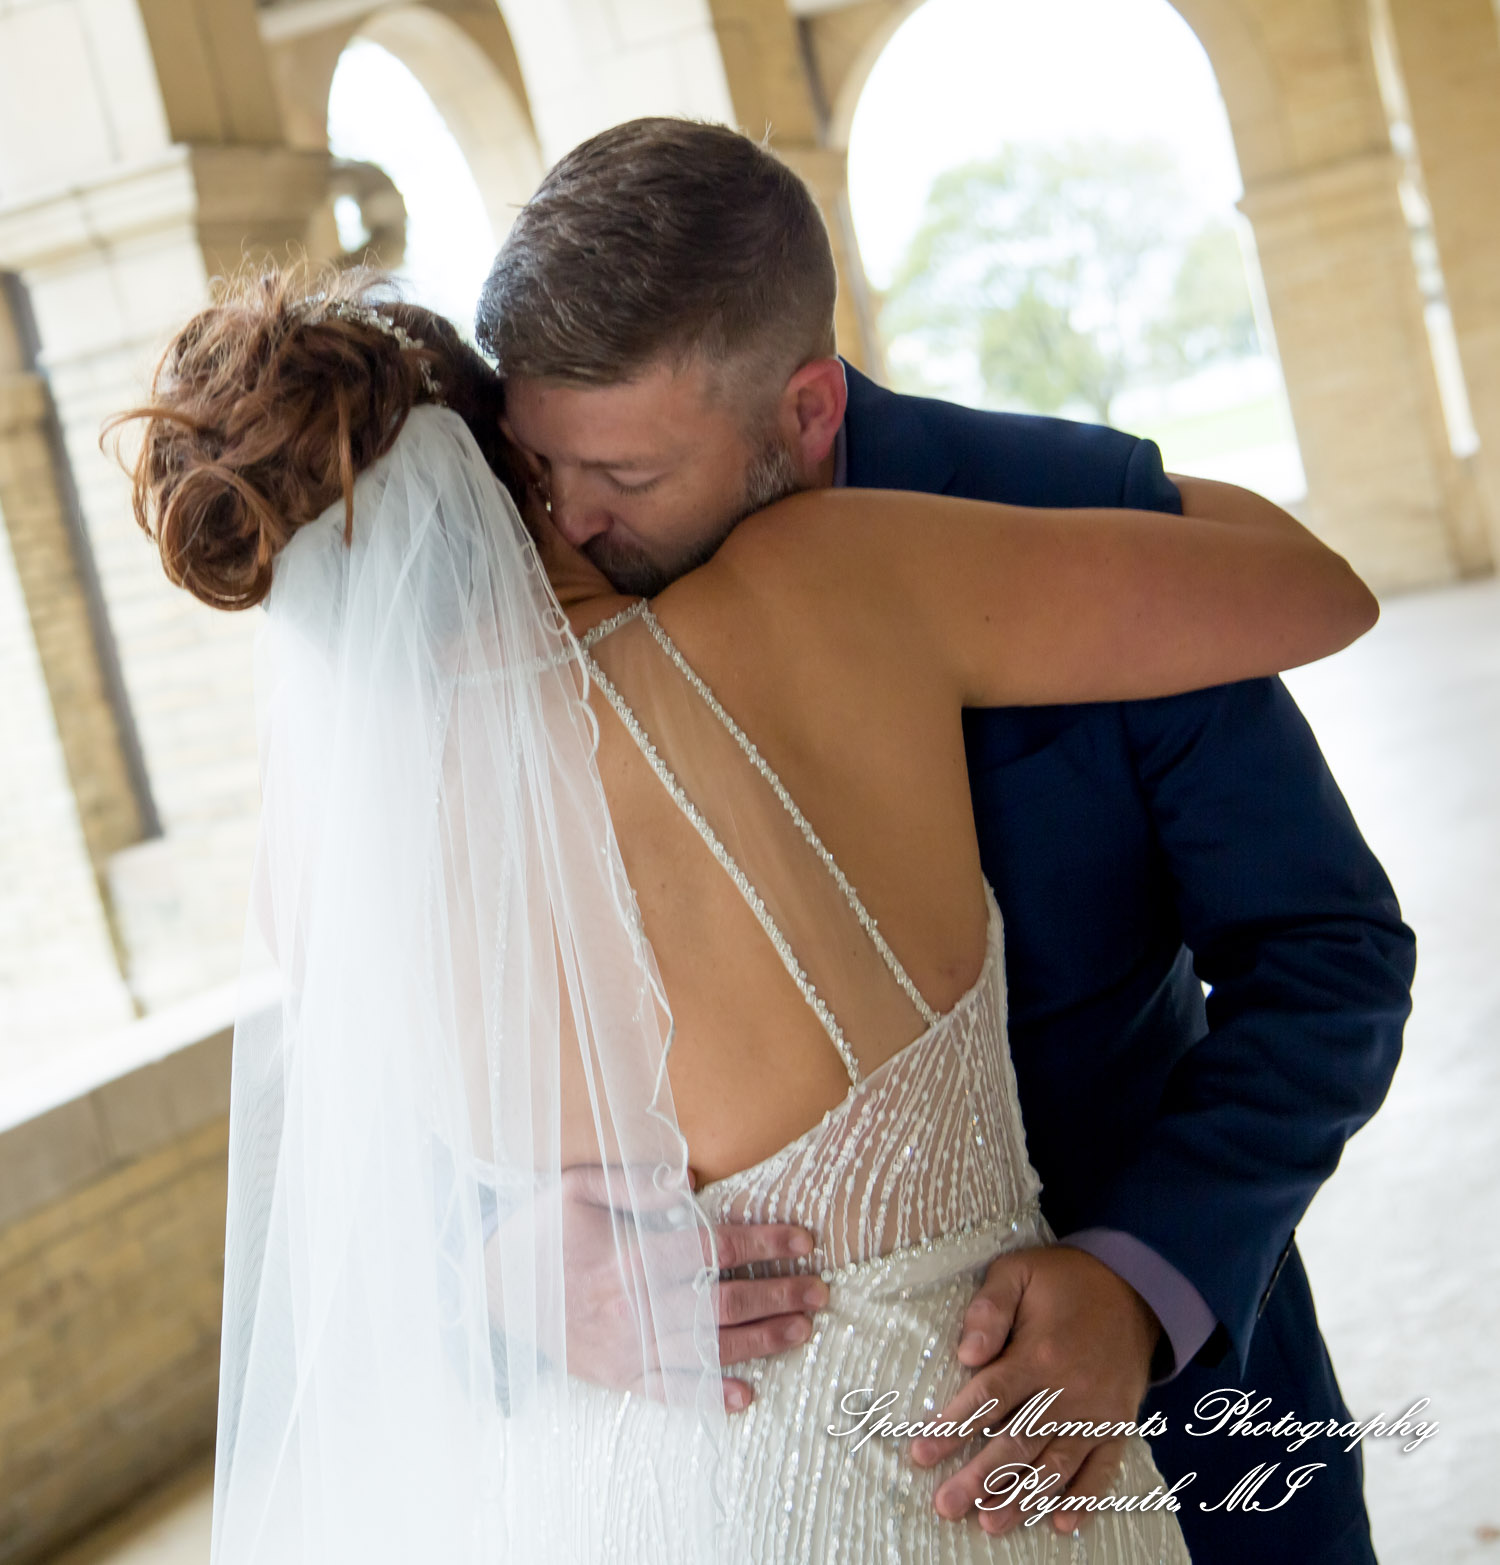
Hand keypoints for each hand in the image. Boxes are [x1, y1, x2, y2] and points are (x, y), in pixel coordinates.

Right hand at [534, 1166, 826, 1412]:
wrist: (485, 1284)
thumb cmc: (537, 1227)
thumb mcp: (578, 1187)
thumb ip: (636, 1184)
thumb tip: (691, 1181)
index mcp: (630, 1255)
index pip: (714, 1248)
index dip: (763, 1243)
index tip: (802, 1240)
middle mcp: (634, 1307)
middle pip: (723, 1303)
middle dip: (778, 1296)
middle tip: (820, 1291)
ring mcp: (626, 1348)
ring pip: (708, 1349)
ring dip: (762, 1342)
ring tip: (803, 1331)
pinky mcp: (615, 1375)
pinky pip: (669, 1391)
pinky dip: (709, 1396)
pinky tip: (747, 1397)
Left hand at [910, 1245, 1159, 1537]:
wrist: (1135, 1286)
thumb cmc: (1064, 1280)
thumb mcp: (1018, 1272)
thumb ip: (989, 1308)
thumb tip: (965, 1354)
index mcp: (1040, 1353)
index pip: (988, 1398)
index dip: (952, 1428)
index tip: (921, 1454)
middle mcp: (1070, 1391)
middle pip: (1017, 1442)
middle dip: (979, 1478)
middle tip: (946, 1506)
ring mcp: (1098, 1413)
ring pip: (1056, 1465)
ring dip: (1023, 1497)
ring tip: (990, 1523)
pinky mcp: (1120, 1424)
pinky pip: (1104, 1469)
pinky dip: (1084, 1499)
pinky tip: (1060, 1524)